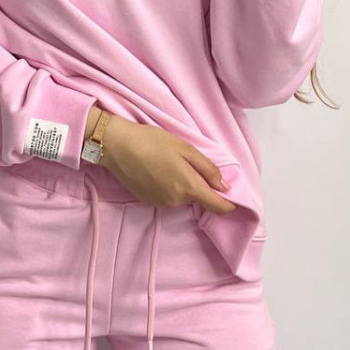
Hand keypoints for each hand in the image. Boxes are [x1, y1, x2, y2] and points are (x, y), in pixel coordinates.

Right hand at [98, 117, 237, 215]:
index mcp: (189, 187)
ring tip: (168, 164)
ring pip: (182, 198)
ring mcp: (161, 203)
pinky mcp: (148, 201)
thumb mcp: (186, 149)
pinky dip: (168, 187)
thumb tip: (224, 187)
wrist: (118, 146)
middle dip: (198, 185)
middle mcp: (176, 201)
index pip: (218, 207)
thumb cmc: (153, 142)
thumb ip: (208, 169)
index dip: (228, 204)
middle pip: (198, 199)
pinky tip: (157, 171)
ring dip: (182, 185)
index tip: (231, 196)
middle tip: (186, 162)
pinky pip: (168, 197)